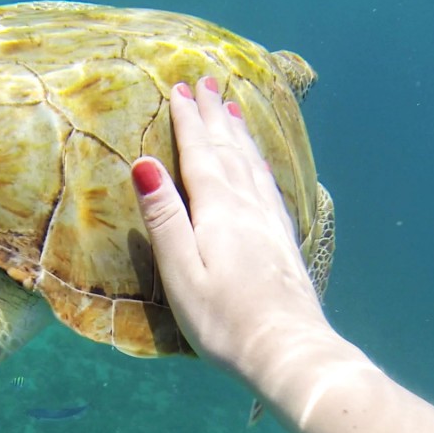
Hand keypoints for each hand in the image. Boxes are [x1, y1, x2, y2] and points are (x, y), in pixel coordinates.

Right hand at [131, 77, 333, 381]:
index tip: (180, 88)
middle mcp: (249, 206)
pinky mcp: (284, 240)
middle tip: (207, 82)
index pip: (201, 153)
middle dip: (215, 115)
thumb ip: (164, 217)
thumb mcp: (181, 272)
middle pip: (230, 149)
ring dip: (239, 132)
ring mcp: (271, 222)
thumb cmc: (224, 321)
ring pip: (252, 163)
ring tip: (234, 107)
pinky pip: (268, 183)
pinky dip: (259, 161)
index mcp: (219, 210)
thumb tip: (145, 163)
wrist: (288, 350)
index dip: (189, 120)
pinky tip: (259, 163)